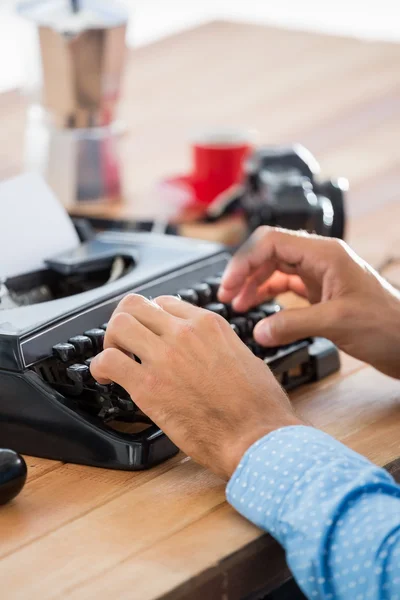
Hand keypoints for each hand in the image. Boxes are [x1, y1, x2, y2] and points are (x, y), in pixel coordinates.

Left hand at [90, 294, 302, 478]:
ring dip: (110, 341)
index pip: (164, 303)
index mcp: (208, 324)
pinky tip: (106, 378)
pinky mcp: (148, 385)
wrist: (256, 436)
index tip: (148, 334)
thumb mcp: (245, 357)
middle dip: (124, 322)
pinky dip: (99, 367)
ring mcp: (164, 356)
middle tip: (125, 342)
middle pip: (135, 305)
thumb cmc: (259, 406)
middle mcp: (183, 332)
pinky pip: (107, 361)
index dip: (151, 319)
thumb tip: (208, 350)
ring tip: (115, 359)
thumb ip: (220, 345)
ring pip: (118, 325)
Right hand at [218, 227, 399, 378]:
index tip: (229, 284)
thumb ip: (292, 325)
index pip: (271, 242)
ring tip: (237, 304)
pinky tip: (259, 310)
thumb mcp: (336, 322)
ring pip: (276, 270)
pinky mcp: (321, 293)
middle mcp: (320, 260)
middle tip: (226, 295)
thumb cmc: (388, 325)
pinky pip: (286, 287)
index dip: (245, 261)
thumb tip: (258, 331)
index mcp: (324, 254)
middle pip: (269, 253)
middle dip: (245, 272)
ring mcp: (321, 276)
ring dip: (254, 284)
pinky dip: (269, 297)